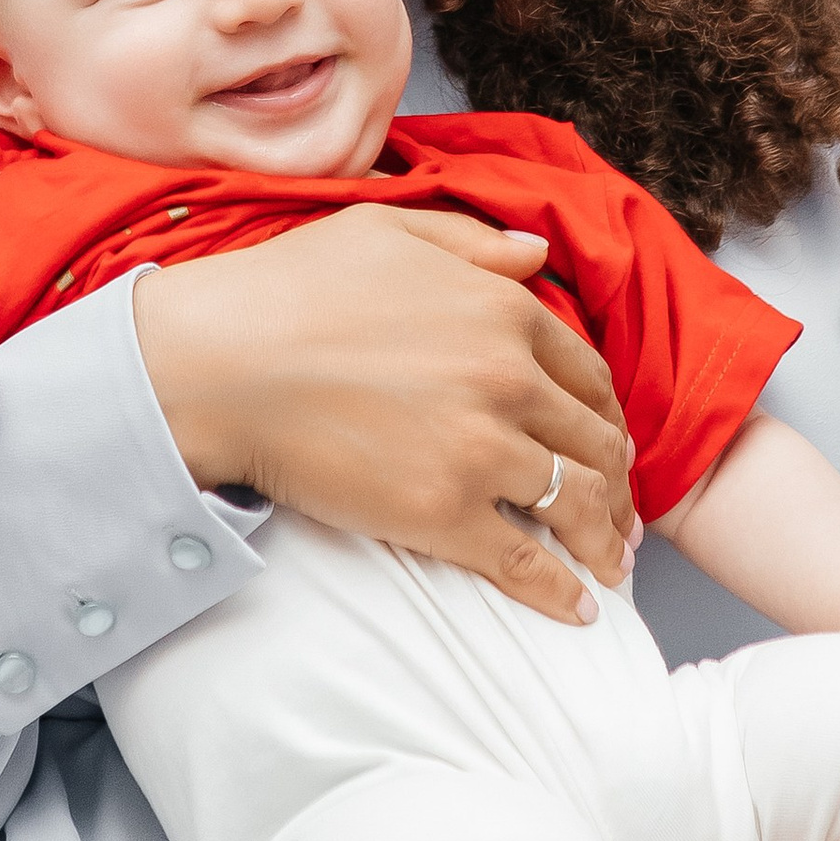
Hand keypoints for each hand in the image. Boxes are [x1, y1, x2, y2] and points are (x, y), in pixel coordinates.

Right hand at [133, 206, 635, 624]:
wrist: (218, 364)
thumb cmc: (287, 290)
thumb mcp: (388, 232)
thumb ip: (473, 243)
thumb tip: (536, 253)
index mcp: (502, 310)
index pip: (586, 374)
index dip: (606, 416)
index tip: (609, 443)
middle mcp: (508, 377)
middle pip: (594, 441)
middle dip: (616, 483)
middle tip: (620, 515)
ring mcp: (482, 448)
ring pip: (576, 501)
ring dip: (605, 540)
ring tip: (611, 565)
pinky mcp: (445, 512)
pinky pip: (525, 560)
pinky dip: (561, 590)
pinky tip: (577, 608)